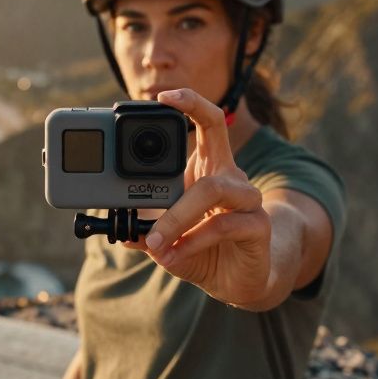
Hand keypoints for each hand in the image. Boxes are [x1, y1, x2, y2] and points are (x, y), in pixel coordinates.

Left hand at [122, 88, 271, 307]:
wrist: (238, 281)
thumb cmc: (203, 250)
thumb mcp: (166, 237)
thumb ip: (145, 227)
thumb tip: (119, 225)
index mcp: (210, 169)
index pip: (209, 121)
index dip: (191, 102)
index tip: (162, 97)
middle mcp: (233, 178)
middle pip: (210, 150)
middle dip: (168, 180)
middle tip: (138, 217)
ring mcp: (249, 200)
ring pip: (213, 189)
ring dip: (178, 217)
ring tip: (156, 242)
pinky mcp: (258, 226)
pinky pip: (224, 224)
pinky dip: (194, 240)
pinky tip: (175, 255)